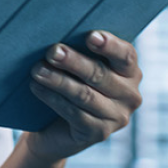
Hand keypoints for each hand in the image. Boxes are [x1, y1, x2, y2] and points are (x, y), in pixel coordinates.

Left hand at [25, 30, 142, 165]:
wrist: (56, 126)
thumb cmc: (70, 81)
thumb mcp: (79, 65)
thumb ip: (78, 50)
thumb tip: (58, 33)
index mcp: (130, 71)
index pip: (126, 55)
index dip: (109, 45)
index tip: (90, 36)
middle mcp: (130, 95)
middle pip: (100, 74)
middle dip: (74, 61)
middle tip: (52, 52)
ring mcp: (117, 117)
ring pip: (85, 95)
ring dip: (58, 81)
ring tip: (37, 70)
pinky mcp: (99, 133)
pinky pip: (75, 114)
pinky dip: (53, 99)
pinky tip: (37, 87)